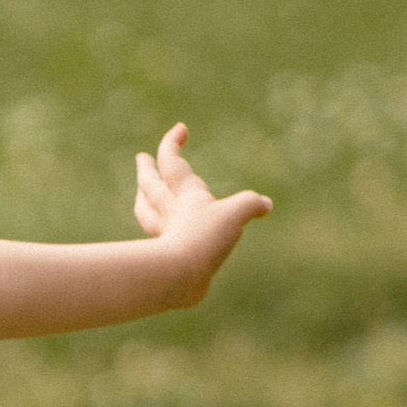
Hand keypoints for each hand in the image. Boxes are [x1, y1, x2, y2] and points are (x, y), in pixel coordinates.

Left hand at [133, 125, 270, 305]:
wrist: (178, 279)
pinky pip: (159, 239)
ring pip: (148, 212)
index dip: (173, 143)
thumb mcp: (234, 215)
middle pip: (152, 186)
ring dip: (143, 199)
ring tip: (142, 193)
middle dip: (147, 169)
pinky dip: (160, 231)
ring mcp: (165, 236)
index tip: (180, 128)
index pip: (172, 161)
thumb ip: (250, 205)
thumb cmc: (203, 240)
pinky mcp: (166, 259)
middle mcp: (171, 212)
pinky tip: (164, 236)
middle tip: (140, 158)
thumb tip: (266, 205)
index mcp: (185, 195)